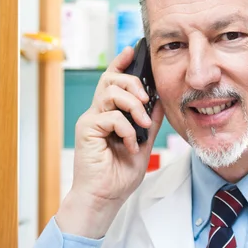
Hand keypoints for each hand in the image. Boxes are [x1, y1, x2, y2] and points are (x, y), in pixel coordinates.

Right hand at [56, 46, 164, 237]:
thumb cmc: (119, 174)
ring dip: (134, 105)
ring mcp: (90, 120)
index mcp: (109, 114)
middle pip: (111, 79)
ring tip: (142, 125)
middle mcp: (97, 113)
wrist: (104, 198)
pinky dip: (127, 129)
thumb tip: (160, 101)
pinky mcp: (87, 129)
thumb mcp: (143, 142)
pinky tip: (130, 145)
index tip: (132, 50)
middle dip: (133, 82)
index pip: (112, 81)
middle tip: (147, 100)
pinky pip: (111, 116)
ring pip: (111, 92)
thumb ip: (150, 122)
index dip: (121, 63)